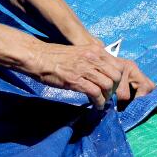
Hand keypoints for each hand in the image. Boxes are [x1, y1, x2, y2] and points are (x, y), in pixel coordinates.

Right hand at [25, 42, 153, 108]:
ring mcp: (85, 69)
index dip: (118, 78)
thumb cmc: (55, 55)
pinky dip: (99, 102)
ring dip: (107, 97)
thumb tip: (101, 71)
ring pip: (107, 86)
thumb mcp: (78, 52)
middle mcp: (93, 58)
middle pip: (116, 76)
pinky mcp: (76, 80)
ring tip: (102, 102)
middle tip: (108, 95)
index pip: (118, 65)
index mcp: (95, 50)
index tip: (112, 85)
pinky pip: (95, 93)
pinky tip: (96, 106)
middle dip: (114, 88)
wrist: (38, 57)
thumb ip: (92, 59)